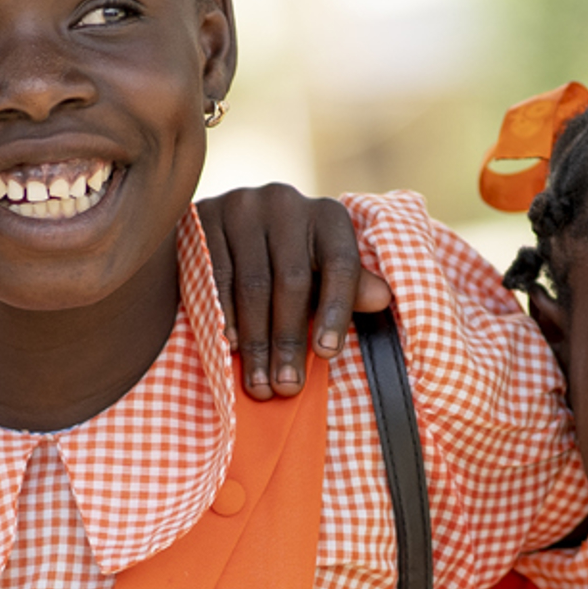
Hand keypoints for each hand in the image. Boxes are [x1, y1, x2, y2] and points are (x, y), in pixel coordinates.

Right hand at [198, 183, 390, 398]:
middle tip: (286, 386)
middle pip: (292, 280)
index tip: (327, 355)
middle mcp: (286, 202)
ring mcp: (243, 206)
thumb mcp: (324, 272)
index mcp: (327, 215)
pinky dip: (223, 316)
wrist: (233, 226)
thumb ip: (350, 288)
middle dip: (288, 340)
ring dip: (255, 341)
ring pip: (252, 285)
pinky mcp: (205, 216)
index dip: (336, 311)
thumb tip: (382, 298)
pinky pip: (215, 276)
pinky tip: (229, 348)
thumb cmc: (291, 260)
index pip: (340, 264)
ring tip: (259, 383)